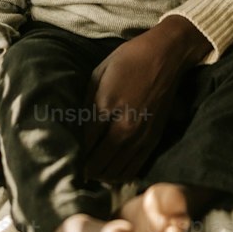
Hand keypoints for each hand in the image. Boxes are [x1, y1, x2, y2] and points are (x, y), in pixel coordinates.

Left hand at [82, 17, 208, 182]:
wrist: (166, 56)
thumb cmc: (128, 59)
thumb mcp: (98, 74)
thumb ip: (87, 103)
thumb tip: (77, 128)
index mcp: (107, 107)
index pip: (85, 144)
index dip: (74, 155)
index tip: (67, 159)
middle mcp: (125, 128)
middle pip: (99, 163)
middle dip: (86, 169)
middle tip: (77, 169)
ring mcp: (141, 136)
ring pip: (116, 172)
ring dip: (101, 175)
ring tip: (93, 171)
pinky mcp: (153, 139)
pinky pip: (134, 168)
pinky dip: (120, 175)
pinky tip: (111, 171)